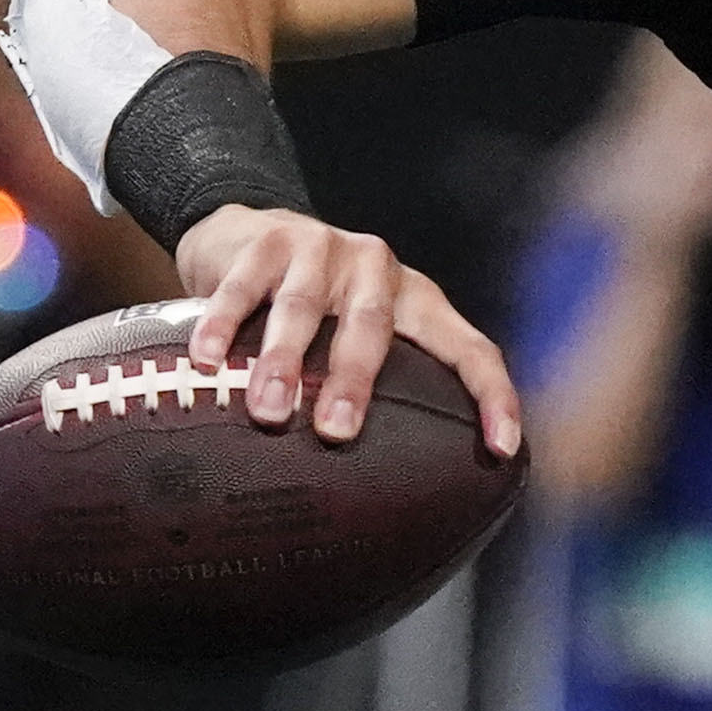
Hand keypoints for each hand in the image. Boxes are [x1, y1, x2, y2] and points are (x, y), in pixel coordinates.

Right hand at [177, 203, 524, 455]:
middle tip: (336, 432)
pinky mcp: (264, 241)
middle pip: (372, 327)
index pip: (470, 349)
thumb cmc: (318, 303)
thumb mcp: (360, 330)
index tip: (503, 448)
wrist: (248, 230)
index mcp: (417, 301)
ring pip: (302, 308)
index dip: (492, 396)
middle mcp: (378, 270)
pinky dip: (222, 326)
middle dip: (354, 381)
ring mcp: (321, 249)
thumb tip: (387, 479)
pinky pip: (242, 290)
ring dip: (283, 361)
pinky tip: (208, 362)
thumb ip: (380, 383)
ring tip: (267, 410)